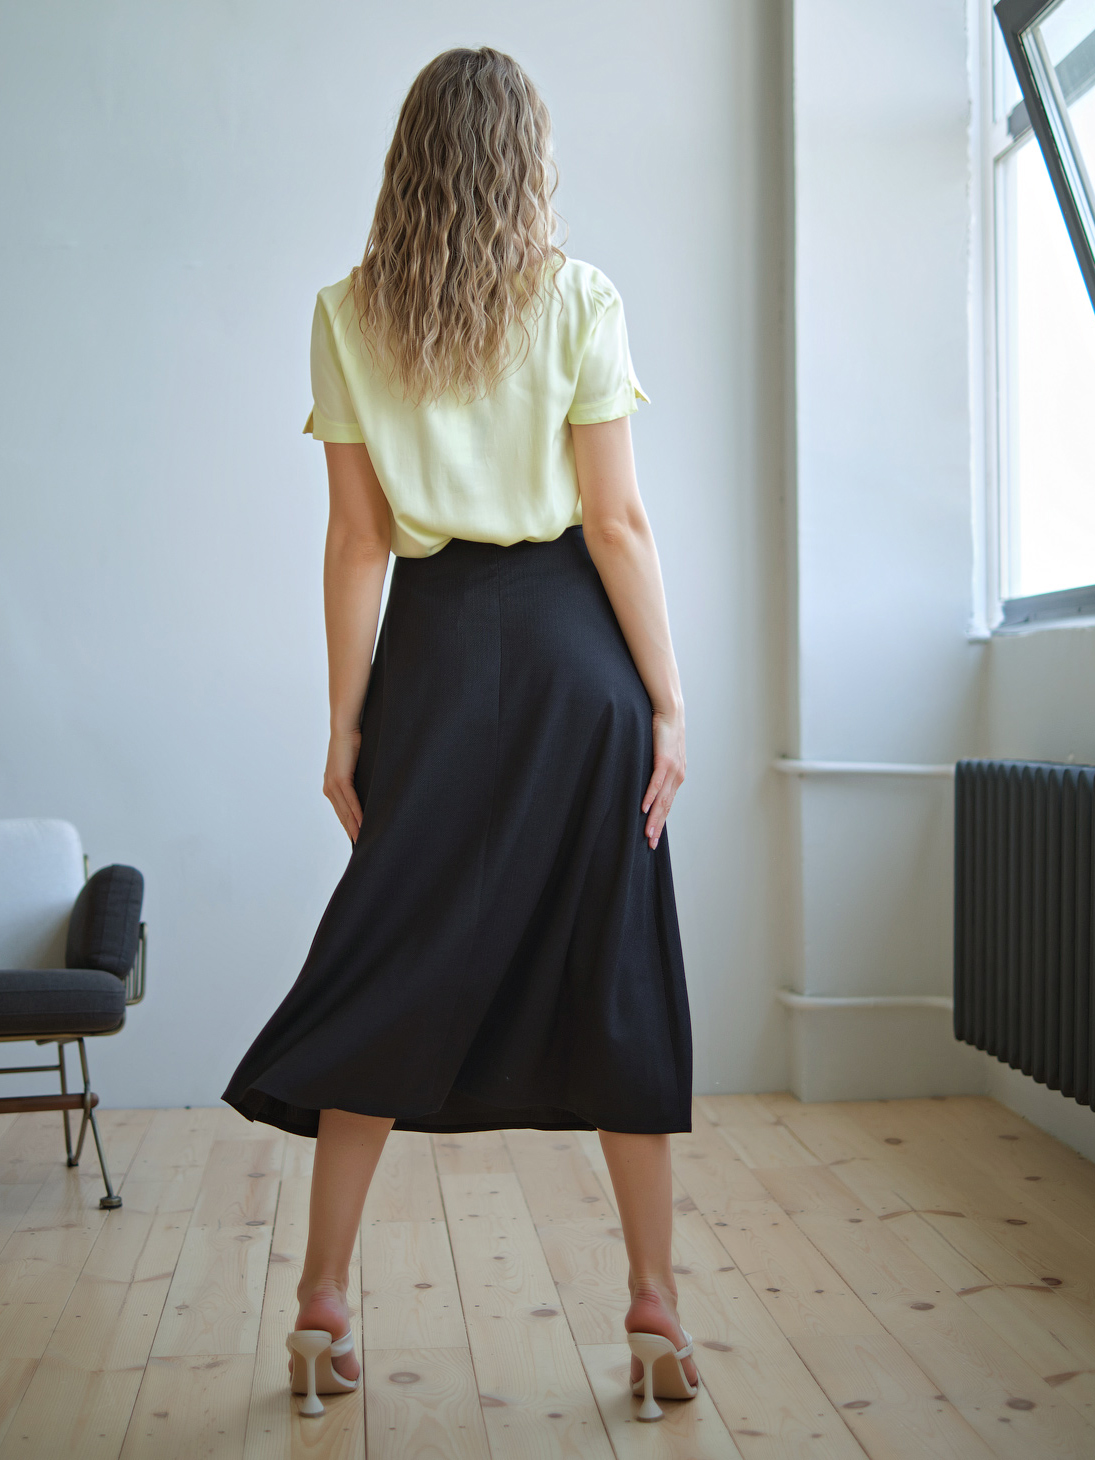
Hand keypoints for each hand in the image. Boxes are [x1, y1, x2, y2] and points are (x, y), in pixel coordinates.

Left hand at [324, 729, 362, 841]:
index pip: (341, 811)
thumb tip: (368, 788)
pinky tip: (363, 824)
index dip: (348, 826)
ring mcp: (333, 784)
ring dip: (354, 827)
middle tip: (359, 847)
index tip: (356, 839)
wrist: (344, 728)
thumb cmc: (352, 743)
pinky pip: (350, 801)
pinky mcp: (341, 778)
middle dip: (350, 832)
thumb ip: (356, 779)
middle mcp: (329, 788)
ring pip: (345, 811)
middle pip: (342, 815)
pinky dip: (357, 814)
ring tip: (362, 841)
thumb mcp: (353, 765)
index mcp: (330, 786)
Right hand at [641, 710, 684, 849]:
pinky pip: (656, 783)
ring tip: (647, 833)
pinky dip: (650, 797)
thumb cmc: (664, 731)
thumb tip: (647, 780)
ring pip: (662, 799)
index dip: (660, 821)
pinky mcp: (664, 761)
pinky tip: (643, 808)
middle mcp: (677, 776)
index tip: (653, 837)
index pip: (667, 804)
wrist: (671, 712)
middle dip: (657, 826)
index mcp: (677, 776)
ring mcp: (672, 770)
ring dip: (654, 818)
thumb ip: (657, 769)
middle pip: (665, 806)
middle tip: (649, 844)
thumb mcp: (662, 754)